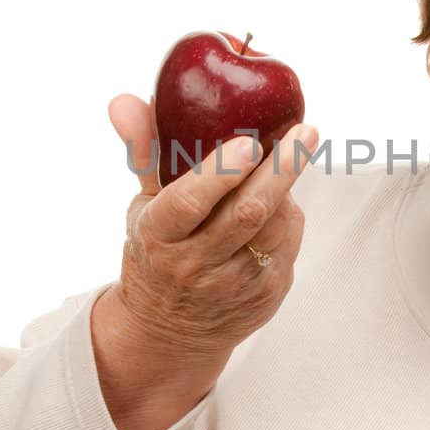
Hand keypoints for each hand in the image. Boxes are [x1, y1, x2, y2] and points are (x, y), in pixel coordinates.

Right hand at [102, 93, 317, 367]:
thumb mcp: (144, 205)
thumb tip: (124, 99)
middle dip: (281, 169)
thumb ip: (143, 150)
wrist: (170, 331)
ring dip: (287, 189)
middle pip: (245, 212)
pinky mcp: (266, 295)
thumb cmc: (158, 249)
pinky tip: (282, 200)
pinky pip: (288, 244)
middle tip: (304, 131)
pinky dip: (289, 215)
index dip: (221, 172)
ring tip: (292, 154)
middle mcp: (194, 265)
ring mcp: (234, 284)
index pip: (189, 202)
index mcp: (158, 236)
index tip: (249, 142)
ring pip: (274, 227)